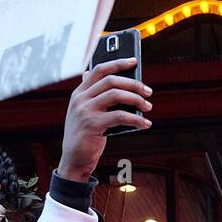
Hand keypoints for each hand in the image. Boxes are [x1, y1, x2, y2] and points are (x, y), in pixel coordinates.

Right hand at [56, 57, 151, 181]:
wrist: (73, 160)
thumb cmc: (85, 136)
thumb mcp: (86, 113)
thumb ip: (95, 97)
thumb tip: (114, 81)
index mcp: (79, 93)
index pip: (99, 70)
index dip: (117, 62)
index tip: (133, 60)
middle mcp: (80, 99)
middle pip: (111, 80)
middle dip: (133, 83)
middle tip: (148, 92)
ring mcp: (85, 111)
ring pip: (116, 95)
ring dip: (136, 99)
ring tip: (148, 107)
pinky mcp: (93, 125)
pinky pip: (120, 116)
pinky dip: (136, 119)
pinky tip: (145, 124)